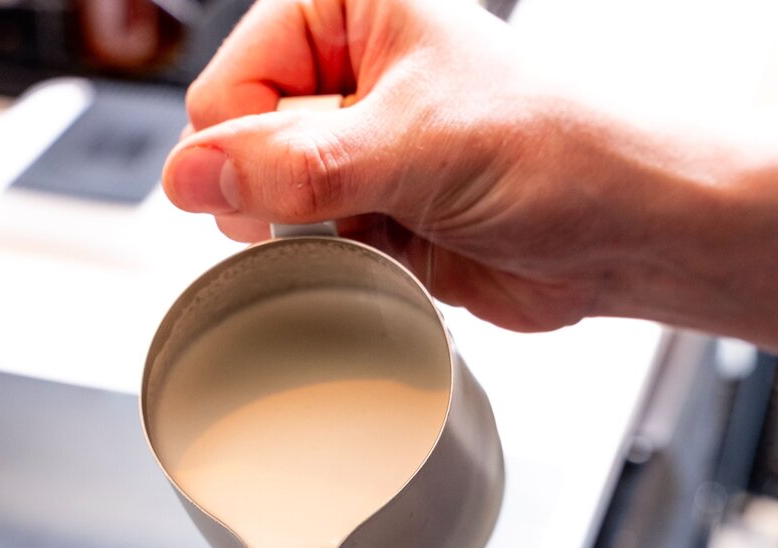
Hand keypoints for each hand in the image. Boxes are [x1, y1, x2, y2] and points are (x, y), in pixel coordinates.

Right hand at [162, 0, 777, 345]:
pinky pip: (308, 246)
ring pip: (267, 201)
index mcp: (349, 9)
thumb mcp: (413, 145)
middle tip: (345, 207)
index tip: (296, 186)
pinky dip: (331, 263)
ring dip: (305, 232)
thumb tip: (189, 176)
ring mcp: (357, 151)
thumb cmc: (551, 152)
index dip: (246, 144)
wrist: (616, 232)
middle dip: (278, 190)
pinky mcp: (372, 215)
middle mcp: (346, 75)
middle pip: (241, 144)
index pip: (230, 81)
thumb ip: (295, 165)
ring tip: (375, 229)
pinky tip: (382, 257)